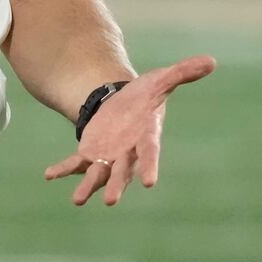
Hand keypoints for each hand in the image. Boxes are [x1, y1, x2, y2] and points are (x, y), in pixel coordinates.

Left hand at [43, 55, 215, 206]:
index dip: (151, 167)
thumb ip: (183, 73)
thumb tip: (212, 60)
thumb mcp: (162, 80)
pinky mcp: (91, 153)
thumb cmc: (146, 96)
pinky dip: (64, 169)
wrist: (124, 105)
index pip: (150, 153)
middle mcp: (128, 152)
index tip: (150, 183)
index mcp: (146, 136)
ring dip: (89, 186)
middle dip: (117, 186)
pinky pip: (76, 164)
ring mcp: (109, 156)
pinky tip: (50, 174)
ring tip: (77, 200)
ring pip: (99, 175)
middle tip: (110, 201)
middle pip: (123, 172)